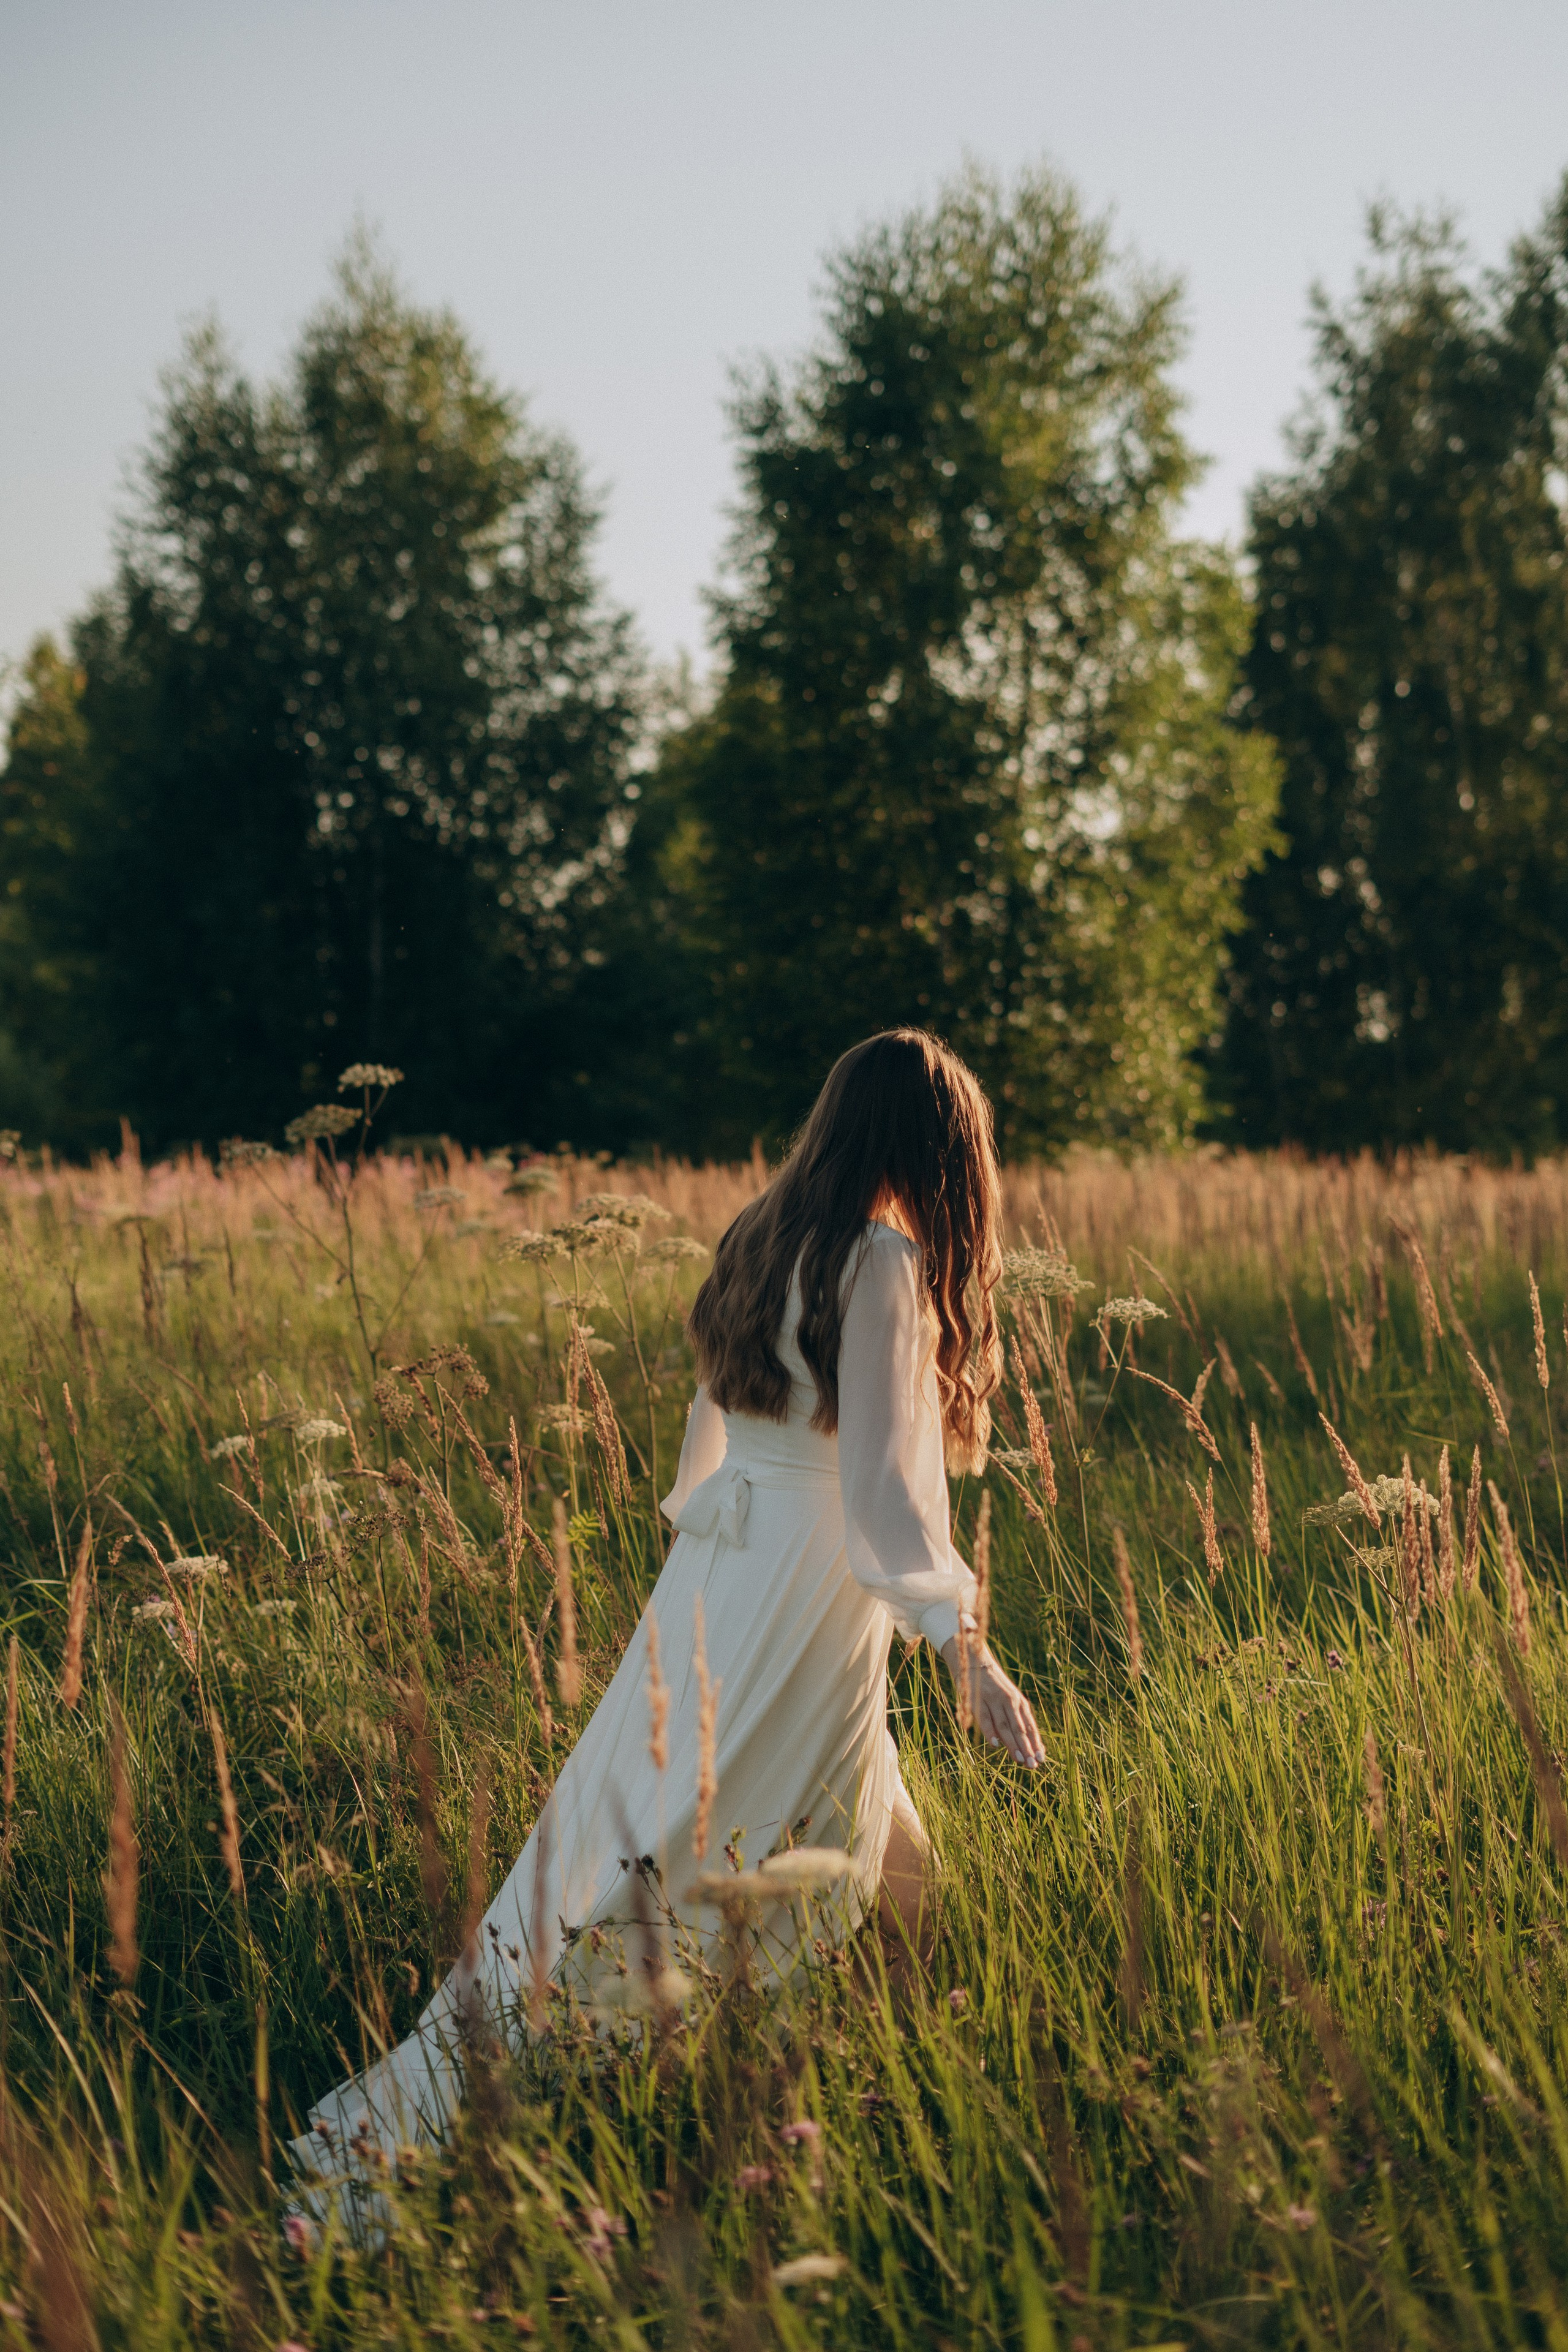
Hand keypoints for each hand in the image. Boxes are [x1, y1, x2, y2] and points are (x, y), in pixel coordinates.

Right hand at [939, 1635, 1044, 1768]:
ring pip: (1005, 1726)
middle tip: (1032, 1765)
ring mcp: (994, 1700)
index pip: (1030, 1726)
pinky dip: (990, 1732)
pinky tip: (995, 1745)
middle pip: (1019, 1729)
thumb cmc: (994, 1687)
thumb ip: (1017, 1719)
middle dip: (1026, 1748)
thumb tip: (1029, 1743)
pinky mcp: (978, 1700)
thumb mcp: (1010, 1699)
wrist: (975, 1662)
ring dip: (1012, 1744)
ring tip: (1019, 1760)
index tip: (1041, 1759)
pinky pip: (985, 1719)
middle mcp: (1009, 1701)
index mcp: (1019, 1702)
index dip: (1035, 1743)